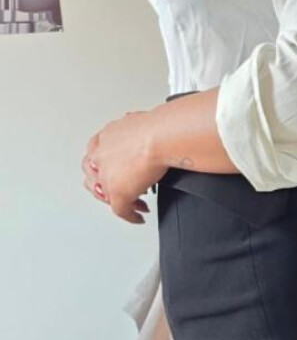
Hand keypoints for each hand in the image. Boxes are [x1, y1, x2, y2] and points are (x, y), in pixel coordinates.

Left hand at [82, 110, 168, 224]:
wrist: (161, 137)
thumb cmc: (159, 126)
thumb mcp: (140, 122)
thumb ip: (134, 127)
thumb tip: (139, 123)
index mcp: (107, 136)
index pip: (96, 151)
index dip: (106, 161)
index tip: (119, 166)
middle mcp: (103, 155)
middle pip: (93, 174)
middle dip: (105, 182)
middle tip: (123, 187)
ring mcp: (107, 176)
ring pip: (103, 193)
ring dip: (116, 199)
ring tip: (132, 204)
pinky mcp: (118, 193)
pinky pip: (121, 210)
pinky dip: (130, 216)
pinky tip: (139, 217)